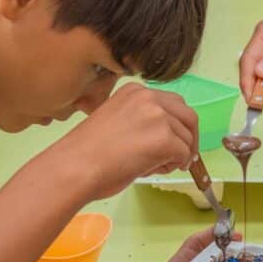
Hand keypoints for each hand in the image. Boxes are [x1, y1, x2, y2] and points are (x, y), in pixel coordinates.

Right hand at [52, 82, 199, 200]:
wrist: (73, 168)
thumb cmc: (86, 153)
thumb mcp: (117, 121)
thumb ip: (142, 121)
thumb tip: (168, 137)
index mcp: (135, 91)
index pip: (172, 103)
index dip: (178, 124)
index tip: (177, 140)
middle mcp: (148, 97)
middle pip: (187, 116)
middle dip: (189, 138)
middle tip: (183, 157)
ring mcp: (158, 116)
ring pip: (186, 137)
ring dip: (177, 155)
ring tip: (154, 168)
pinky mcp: (164, 138)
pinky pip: (183, 154)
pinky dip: (175, 165)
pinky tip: (155, 170)